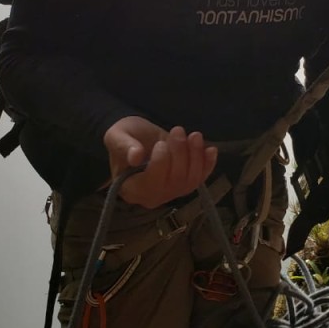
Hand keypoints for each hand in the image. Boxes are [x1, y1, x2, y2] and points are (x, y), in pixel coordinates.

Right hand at [103, 117, 217, 208]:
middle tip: (178, 130)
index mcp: (131, 189)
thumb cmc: (124, 137)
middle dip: (180, 154)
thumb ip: (123, 146)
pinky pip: (200, 179)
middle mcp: (152, 197)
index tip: (161, 143)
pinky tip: (211, 149)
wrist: (137, 136)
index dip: (160, 165)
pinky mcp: (185, 184)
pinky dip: (208, 165)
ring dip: (196, 157)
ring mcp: (171, 192)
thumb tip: (135, 156)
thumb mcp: (117, 136)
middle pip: (174, 182)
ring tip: (194, 135)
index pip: (150, 184)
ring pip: (190, 181)